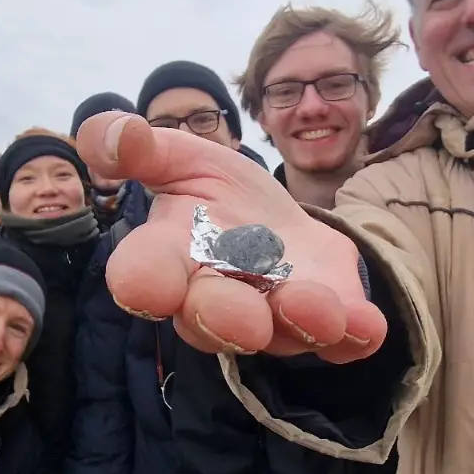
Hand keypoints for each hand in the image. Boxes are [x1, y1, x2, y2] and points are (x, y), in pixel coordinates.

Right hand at [74, 112, 386, 361]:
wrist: (280, 226)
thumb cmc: (218, 199)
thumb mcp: (180, 159)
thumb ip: (143, 148)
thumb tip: (106, 132)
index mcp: (172, 257)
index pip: (145, 276)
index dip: (142, 284)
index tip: (145, 285)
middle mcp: (217, 298)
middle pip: (211, 319)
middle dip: (224, 317)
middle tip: (241, 317)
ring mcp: (273, 317)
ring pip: (278, 334)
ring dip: (297, 322)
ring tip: (316, 308)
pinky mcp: (327, 321)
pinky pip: (339, 341)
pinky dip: (353, 335)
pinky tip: (367, 326)